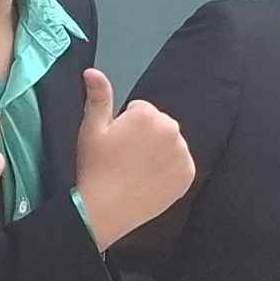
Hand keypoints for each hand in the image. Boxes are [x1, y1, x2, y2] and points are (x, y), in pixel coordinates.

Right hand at [72, 66, 194, 248]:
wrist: (105, 209)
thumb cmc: (95, 167)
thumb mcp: (91, 128)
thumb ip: (98, 96)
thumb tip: (93, 71)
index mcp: (148, 114)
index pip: (140, 110)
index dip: (125, 126)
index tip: (117, 144)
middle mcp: (170, 129)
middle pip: (158, 125)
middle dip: (145, 136)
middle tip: (125, 158)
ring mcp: (182, 153)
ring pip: (170, 144)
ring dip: (158, 152)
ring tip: (136, 170)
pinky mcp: (188, 174)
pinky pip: (179, 164)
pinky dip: (168, 170)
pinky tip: (150, 180)